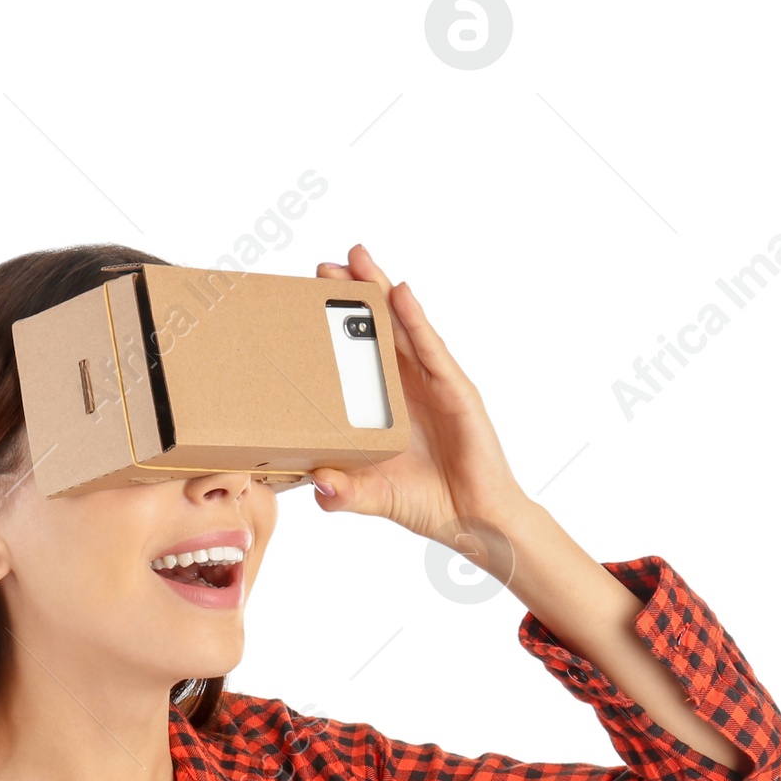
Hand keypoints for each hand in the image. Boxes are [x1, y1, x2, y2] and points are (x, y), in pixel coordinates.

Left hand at [311, 242, 530, 573]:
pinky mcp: (456, 391)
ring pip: (404, 328)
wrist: (474, 521)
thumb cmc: (428, 503)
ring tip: (356, 258)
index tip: (306, 302)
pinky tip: (398, 293)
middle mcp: (409, 388)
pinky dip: (416, 320)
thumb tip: (316, 482)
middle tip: (322, 267)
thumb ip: (342, 493)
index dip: (336, 330)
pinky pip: (432, 349)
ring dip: (381, 291)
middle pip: (378, 331)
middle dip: (354, 296)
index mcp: (386, 407)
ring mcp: (434, 385)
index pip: (357, 358)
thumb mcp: (373, 497)